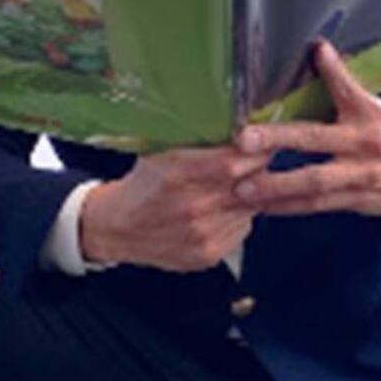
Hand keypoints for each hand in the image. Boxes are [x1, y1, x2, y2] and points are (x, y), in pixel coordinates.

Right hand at [80, 146, 270, 271]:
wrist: (119, 227)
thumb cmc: (144, 185)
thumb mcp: (162, 152)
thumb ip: (198, 141)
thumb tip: (241, 126)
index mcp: (178, 174)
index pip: (233, 162)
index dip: (254, 151)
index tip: (262, 144)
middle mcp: (191, 207)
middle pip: (247, 185)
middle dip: (258, 171)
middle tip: (258, 162)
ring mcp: (201, 234)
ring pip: (249, 207)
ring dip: (251, 195)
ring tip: (235, 187)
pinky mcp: (208, 254)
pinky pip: (242, 228)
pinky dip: (239, 216)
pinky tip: (223, 210)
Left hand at [232, 41, 380, 216]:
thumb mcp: (372, 105)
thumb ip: (342, 82)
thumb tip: (319, 47)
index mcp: (366, 118)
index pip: (345, 90)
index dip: (331, 72)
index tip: (312, 53)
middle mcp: (363, 147)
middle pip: (316, 142)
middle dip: (278, 141)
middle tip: (242, 141)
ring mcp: (360, 177)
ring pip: (314, 183)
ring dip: (276, 186)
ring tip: (242, 189)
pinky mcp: (356, 202)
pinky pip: (317, 207)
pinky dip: (288, 207)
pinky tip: (263, 208)